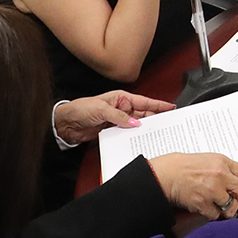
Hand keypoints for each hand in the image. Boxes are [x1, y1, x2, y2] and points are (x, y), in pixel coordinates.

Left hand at [53, 90, 173, 144]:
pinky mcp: (112, 131)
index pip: (144, 101)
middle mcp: (121, 109)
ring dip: (145, 129)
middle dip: (155, 118)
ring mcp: (117, 120)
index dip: (158, 104)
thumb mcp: (102, 110)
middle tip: (168, 124)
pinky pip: (127, 134)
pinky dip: (133, 136)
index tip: (171, 107)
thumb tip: (135, 123)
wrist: (66, 123)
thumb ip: (119, 117)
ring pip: (136, 124)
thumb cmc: (81, 109)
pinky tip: (140, 139)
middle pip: (143, 114)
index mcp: (121, 98)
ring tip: (157, 133)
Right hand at [147, 152, 237, 217]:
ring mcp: (212, 190)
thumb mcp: (209, 161)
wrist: (166, 175)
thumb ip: (227, 171)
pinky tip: (208, 208)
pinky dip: (214, 214)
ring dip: (229, 210)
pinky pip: (216, 215)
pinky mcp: (202, 204)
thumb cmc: (185, 167)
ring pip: (232, 207)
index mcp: (222, 162)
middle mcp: (220, 175)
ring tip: (222, 206)